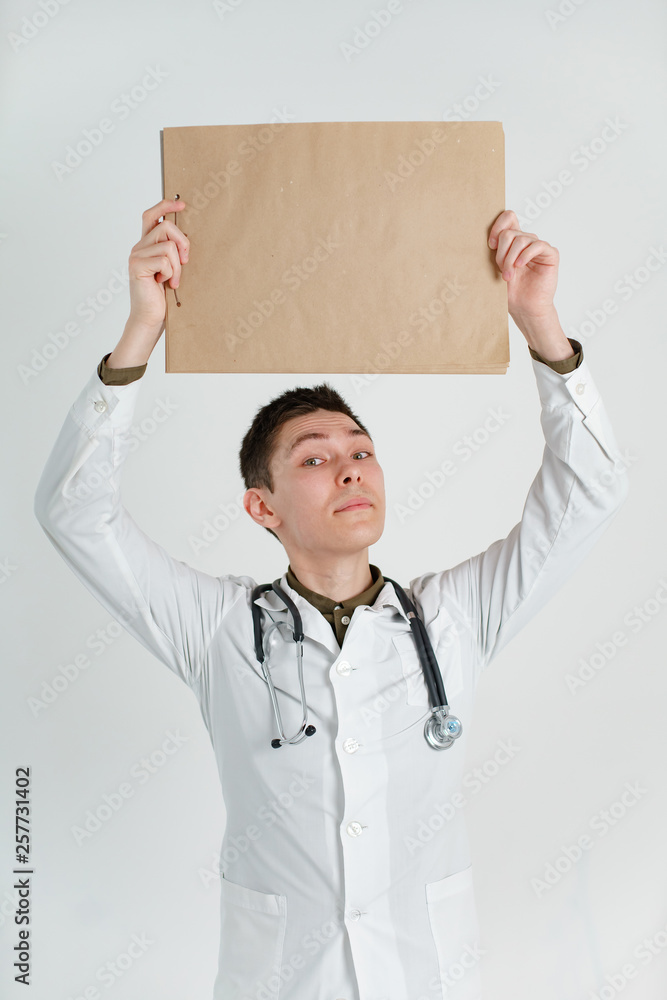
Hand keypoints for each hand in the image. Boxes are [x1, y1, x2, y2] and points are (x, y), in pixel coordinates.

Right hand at [126, 198, 189, 335]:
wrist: (150, 318)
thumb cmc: (162, 297)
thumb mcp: (171, 269)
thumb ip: (173, 252)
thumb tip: (185, 237)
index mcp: (146, 245)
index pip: (151, 216)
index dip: (166, 206)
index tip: (182, 204)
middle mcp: (139, 247)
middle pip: (166, 227)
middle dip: (183, 243)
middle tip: (185, 262)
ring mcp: (136, 256)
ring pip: (168, 245)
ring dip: (177, 266)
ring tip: (172, 280)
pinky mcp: (137, 266)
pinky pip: (165, 260)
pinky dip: (171, 274)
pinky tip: (165, 284)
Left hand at [488, 209, 558, 321]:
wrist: (524, 308)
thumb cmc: (511, 291)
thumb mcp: (497, 268)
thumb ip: (495, 250)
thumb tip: (484, 235)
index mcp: (513, 242)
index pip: (508, 217)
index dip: (498, 226)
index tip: (491, 245)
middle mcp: (526, 242)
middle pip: (510, 232)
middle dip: (502, 253)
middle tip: (502, 270)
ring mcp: (538, 247)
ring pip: (521, 239)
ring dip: (511, 258)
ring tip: (508, 275)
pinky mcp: (550, 254)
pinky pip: (537, 245)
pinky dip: (526, 255)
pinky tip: (520, 266)